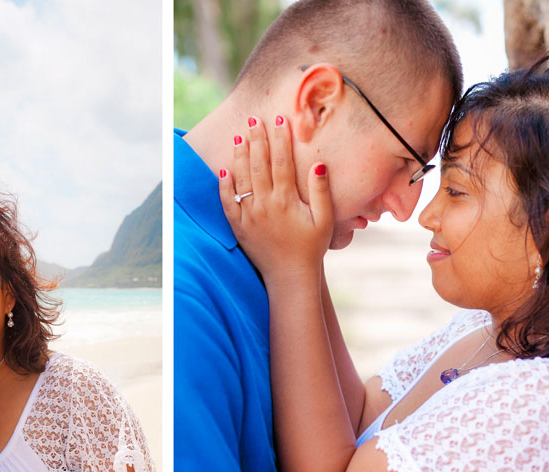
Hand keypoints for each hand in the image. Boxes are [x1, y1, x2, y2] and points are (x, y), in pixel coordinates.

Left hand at [218, 115, 333, 283]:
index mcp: (286, 200)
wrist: (289, 275)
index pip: (281, 162)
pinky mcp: (239, 227)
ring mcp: (249, 216)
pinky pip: (228, 202)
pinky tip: (224, 170)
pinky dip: (225, 186)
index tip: (279, 119)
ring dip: (239, 156)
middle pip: (259, 165)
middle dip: (257, 139)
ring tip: (239, 137)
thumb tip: (319, 165)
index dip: (280, 138)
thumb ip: (321, 192)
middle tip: (254, 119)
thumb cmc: (311, 247)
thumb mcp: (324, 220)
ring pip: (241, 179)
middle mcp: (265, 205)